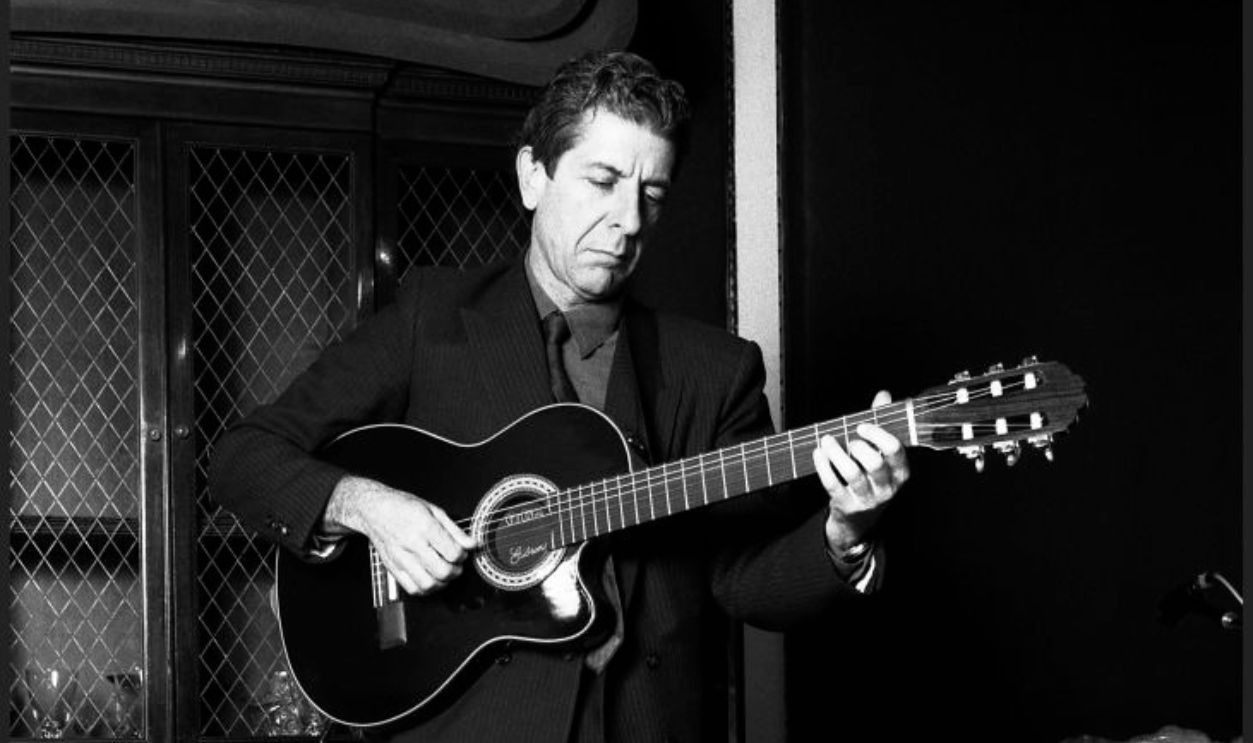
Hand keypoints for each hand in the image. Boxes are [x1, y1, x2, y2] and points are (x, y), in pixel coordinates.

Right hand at [325, 476, 477, 594]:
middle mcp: (412, 544)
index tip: (462, 552)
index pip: (452, 552)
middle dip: (456, 571)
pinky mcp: (392, 567)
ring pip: (428, 584)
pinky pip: (412, 589)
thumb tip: (471, 544)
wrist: (374, 509)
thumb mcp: (434, 510)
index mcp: (425, 526)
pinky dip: (426, 589)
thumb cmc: (403, 506)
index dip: (463, 555)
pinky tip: (430, 578)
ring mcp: (401, 558)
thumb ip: (454, 530)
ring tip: (444, 572)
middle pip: (442, 571)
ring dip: (442, 582)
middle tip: (456, 564)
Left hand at [812, 390, 909, 552]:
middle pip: (875, 463)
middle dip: (858, 446)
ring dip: (836, 453)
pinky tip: (818, 453)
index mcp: (900, 472)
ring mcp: (867, 499)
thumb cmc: (871, 478)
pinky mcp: (846, 505)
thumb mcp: (880, 455)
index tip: (861, 425)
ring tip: (827, 440)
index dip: (877, 434)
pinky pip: (833, 484)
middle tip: (848, 440)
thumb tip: (883, 395)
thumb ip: (882, 424)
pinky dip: (823, 466)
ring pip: (852, 474)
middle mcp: (887, 488)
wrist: (858, 520)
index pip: (895, 450)